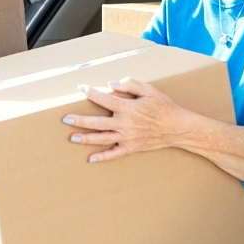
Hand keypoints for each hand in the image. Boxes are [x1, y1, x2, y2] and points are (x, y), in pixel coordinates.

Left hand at [62, 78, 187, 163]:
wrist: (178, 128)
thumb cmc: (163, 106)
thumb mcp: (149, 90)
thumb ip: (130, 84)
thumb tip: (111, 84)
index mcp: (129, 108)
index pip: (105, 100)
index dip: (92, 93)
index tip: (81, 88)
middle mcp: (125, 124)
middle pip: (98, 122)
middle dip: (80, 120)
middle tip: (65, 119)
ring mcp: (127, 138)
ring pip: (102, 138)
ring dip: (86, 138)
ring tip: (71, 137)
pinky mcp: (131, 148)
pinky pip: (115, 154)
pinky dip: (102, 157)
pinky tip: (90, 159)